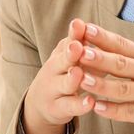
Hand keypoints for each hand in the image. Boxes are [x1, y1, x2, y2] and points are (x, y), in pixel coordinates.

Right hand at [21, 18, 98, 133]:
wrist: (40, 104)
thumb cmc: (63, 75)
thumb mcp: (69, 58)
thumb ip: (81, 44)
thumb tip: (93, 26)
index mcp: (60, 54)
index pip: (67, 42)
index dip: (74, 34)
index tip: (79, 25)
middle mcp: (54, 70)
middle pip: (61, 61)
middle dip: (69, 54)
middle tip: (77, 46)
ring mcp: (54, 90)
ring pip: (64, 85)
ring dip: (72, 79)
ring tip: (79, 74)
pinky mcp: (57, 109)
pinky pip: (69, 107)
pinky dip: (80, 105)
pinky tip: (90, 102)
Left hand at [78, 23, 133, 133]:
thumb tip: (123, 44)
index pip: (123, 44)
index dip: (102, 37)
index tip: (82, 28)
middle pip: (121, 63)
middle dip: (97, 56)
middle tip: (76, 48)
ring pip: (124, 88)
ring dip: (100, 83)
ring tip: (79, 78)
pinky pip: (132, 112)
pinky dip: (113, 110)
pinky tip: (97, 108)